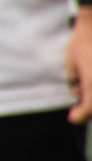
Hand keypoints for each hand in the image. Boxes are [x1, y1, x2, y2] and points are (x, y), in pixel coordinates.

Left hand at [66, 9, 91, 123]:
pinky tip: (90, 88)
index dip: (80, 116)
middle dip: (88, 111)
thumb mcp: (70, 64)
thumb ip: (75, 83)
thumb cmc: (82, 42)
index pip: (89, 109)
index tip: (72, 117)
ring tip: (85, 100)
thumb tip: (79, 95)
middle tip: (78, 111)